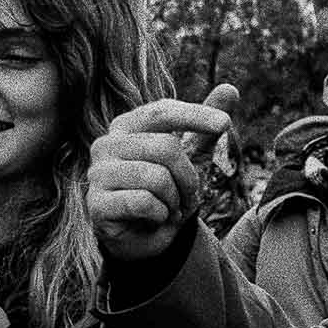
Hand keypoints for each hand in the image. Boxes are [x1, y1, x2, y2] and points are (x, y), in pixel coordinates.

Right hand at [86, 84, 238, 261]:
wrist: (144, 239)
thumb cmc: (165, 193)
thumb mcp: (189, 157)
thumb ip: (204, 125)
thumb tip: (231, 88)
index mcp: (126, 126)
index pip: (162, 112)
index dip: (195, 115)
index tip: (225, 123)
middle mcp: (106, 144)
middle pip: (165, 148)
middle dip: (189, 178)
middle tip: (190, 197)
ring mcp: (97, 173)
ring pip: (156, 178)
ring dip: (175, 200)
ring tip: (171, 209)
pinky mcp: (96, 203)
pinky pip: (143, 202)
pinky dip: (160, 215)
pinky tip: (155, 219)